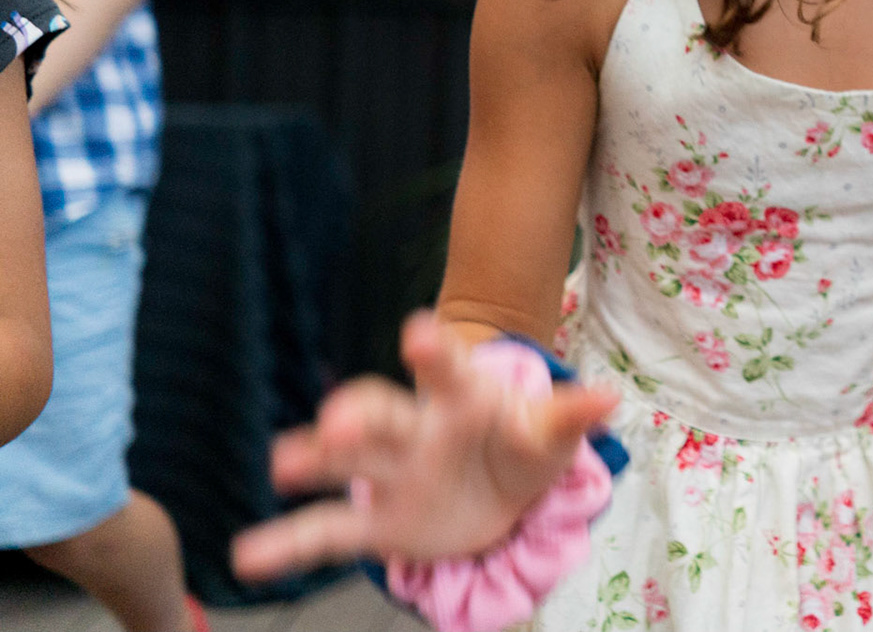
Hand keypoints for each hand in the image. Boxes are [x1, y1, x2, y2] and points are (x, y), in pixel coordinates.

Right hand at [230, 313, 616, 581]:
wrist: (500, 489)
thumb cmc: (523, 447)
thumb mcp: (550, 435)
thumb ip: (570, 417)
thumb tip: (609, 397)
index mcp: (462, 401)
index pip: (447, 370)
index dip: (434, 353)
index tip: (418, 332)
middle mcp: (414, 431)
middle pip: (381, 414)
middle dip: (359, 415)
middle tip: (340, 419)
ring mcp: (388, 475)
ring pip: (344, 463)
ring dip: (314, 461)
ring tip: (284, 464)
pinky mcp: (376, 524)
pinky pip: (326, 533)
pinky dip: (288, 543)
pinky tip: (248, 555)